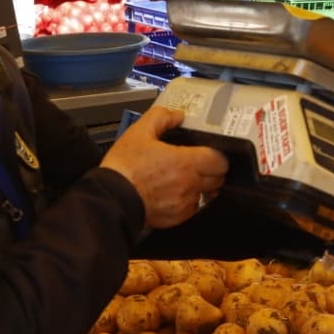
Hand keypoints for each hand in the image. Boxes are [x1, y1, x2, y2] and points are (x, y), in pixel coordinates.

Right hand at [101, 106, 227, 229]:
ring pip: (206, 193)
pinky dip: (188, 201)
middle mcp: (189, 184)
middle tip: (197, 163)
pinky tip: (172, 192)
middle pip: (218, 178)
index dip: (217, 154)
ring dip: (200, 185)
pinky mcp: (177, 217)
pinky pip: (193, 208)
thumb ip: (161, 118)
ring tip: (182, 178)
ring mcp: (185, 203)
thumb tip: (176, 116)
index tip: (208, 151)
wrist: (113, 197)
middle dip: (211, 170)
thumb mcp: (139, 133)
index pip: (220, 160)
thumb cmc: (124, 168)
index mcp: (184, 162)